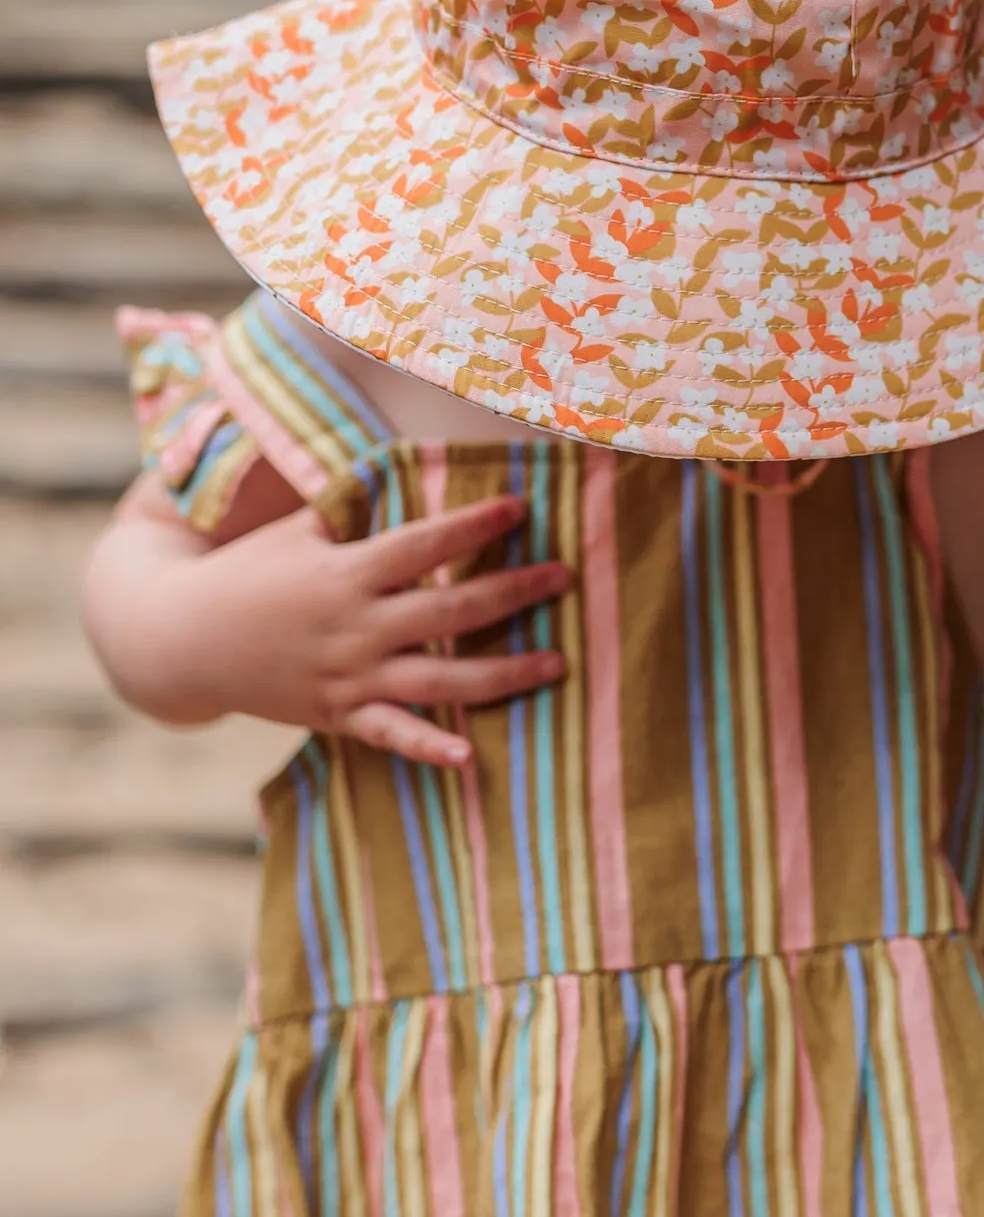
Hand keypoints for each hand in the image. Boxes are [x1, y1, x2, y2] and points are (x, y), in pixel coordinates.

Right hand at [97, 493, 569, 766]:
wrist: (184, 642)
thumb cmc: (250, 572)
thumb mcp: (299, 528)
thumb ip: (354, 504)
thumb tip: (401, 458)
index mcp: (346, 571)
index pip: (424, 545)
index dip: (473, 525)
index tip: (521, 507)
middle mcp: (356, 627)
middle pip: (449, 611)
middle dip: (513, 594)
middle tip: (566, 578)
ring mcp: (350, 677)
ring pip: (441, 680)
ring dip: (504, 674)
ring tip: (558, 664)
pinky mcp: (340, 716)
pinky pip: (392, 736)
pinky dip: (430, 749)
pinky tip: (470, 758)